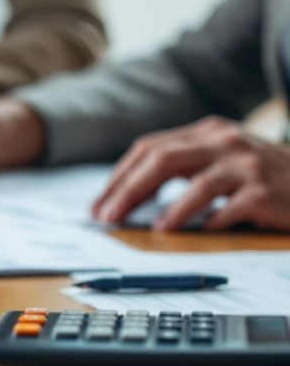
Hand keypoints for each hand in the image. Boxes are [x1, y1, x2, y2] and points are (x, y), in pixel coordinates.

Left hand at [93, 116, 289, 230]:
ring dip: (169, 210)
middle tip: (108, 217)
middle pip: (163, 160)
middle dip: (129, 190)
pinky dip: (211, 221)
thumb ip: (182, 167)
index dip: (120, 177)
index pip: (149, 148)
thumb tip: (127, 196)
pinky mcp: (265, 191)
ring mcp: (247, 165)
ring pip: (197, 184)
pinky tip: (199, 233)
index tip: (99, 203)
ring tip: (153, 230)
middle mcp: (223, 142)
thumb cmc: (260, 175)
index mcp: (206, 132)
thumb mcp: (220, 159)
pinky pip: (231, 208)